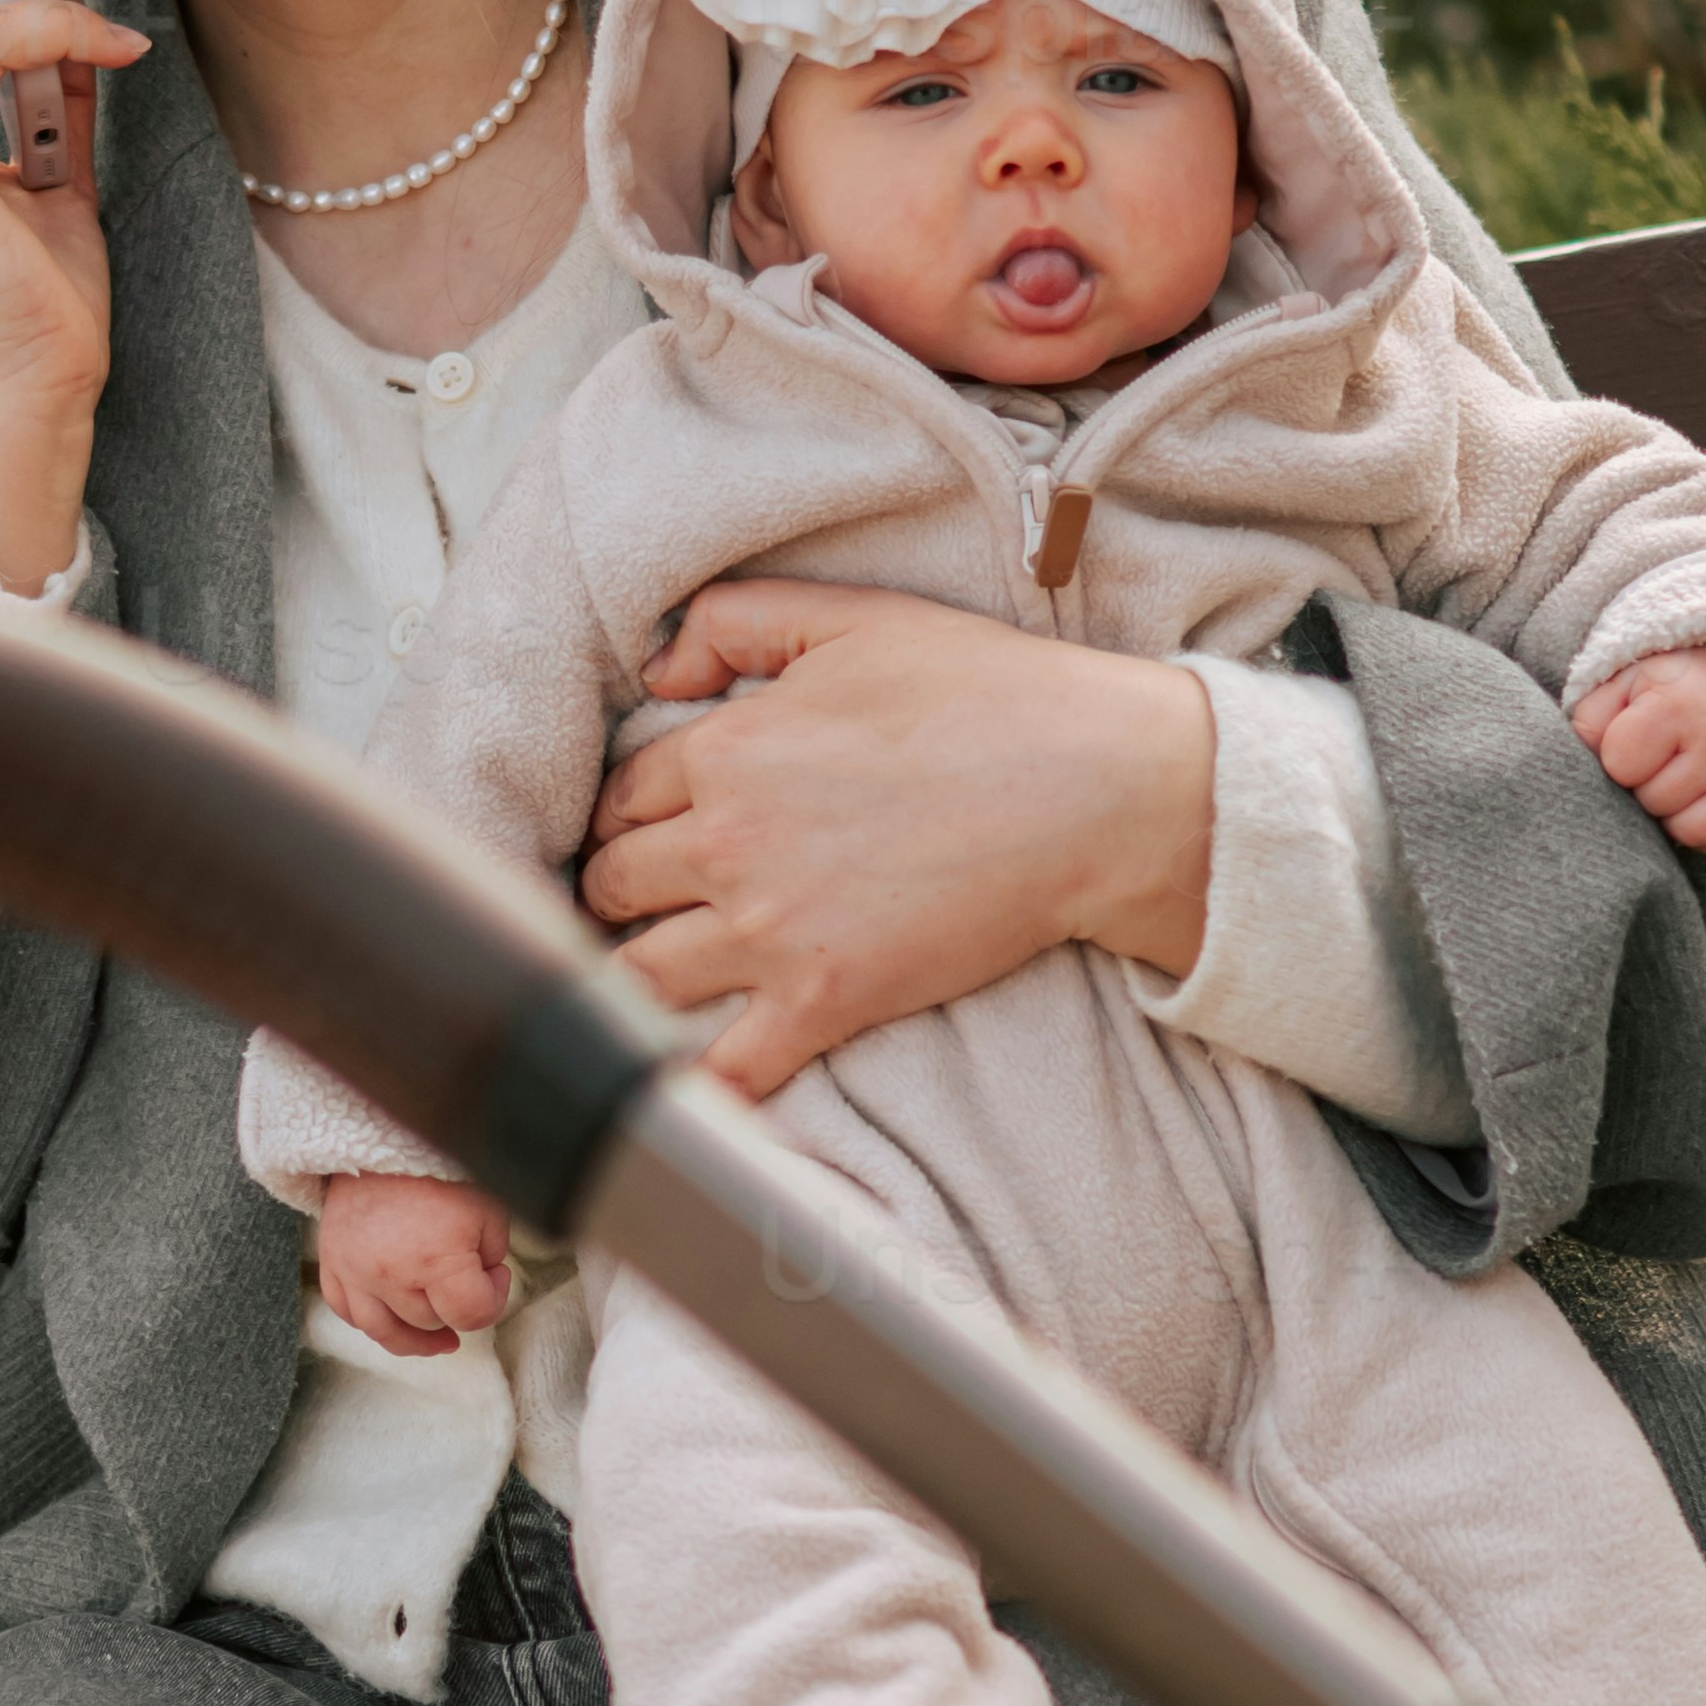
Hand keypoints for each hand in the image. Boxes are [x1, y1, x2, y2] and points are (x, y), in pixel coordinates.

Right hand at [316, 1173, 514, 1354]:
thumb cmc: (441, 1165)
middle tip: (467, 1277)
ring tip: (438, 1338)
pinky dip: (369, 1320)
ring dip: (414, 1337)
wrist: (382, 1132)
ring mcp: (355, 1270)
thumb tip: (482, 1278)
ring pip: (383, 1330)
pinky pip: (344, 1309)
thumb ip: (490, 1253)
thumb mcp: (489, 1206)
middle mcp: (390, 1274)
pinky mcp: (332, 1260)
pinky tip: (391, 1318)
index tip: (496, 1274)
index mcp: (435, 1260)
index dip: (493, 1299)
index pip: (471, 1314)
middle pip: (429, 1321)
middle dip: (454, 1305)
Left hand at [583, 577, 1217, 1097]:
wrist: (1094, 789)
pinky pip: (725, 1066)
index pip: (622, 798)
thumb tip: (658, 671)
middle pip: (612, 886)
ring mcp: (770, 931)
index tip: (637, 838)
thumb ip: (738, 621)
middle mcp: (727, 842)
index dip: (624, 818)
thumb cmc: (988, 694)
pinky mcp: (823, 1001)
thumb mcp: (855, 619)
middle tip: (631, 910)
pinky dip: (690, 1081)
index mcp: (726, 751)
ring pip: (638, 977)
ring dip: (626, 981)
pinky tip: (675, 1085)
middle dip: (613, 896)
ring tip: (636, 986)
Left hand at [1580, 641, 1705, 859]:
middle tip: (1671, 753)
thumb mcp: (1625, 682)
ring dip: (1678, 812)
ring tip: (1689, 775)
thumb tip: (1586, 769)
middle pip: (1653, 802)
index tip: (1642, 734)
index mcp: (1679, 705)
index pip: (1619, 766)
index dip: (1622, 756)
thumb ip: (1590, 721)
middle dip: (1650, 783)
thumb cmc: (1676, 685)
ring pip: (1688, 833)